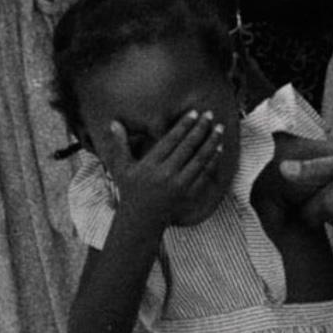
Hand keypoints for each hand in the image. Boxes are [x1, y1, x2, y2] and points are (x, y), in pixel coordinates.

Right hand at [105, 110, 225, 227]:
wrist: (142, 220)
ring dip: (211, 142)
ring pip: (200, 159)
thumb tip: (113, 123)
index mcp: (150, 165)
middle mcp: (165, 175)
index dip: (184, 125)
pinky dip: (213, 161)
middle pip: (188, 147)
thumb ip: (120, 144)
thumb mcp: (122, 168)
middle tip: (210, 114)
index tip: (194, 112)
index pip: (171, 140)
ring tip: (219, 129)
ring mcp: (179, 186)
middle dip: (201, 129)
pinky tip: (219, 149)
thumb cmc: (131, 190)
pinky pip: (205, 174)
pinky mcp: (189, 195)